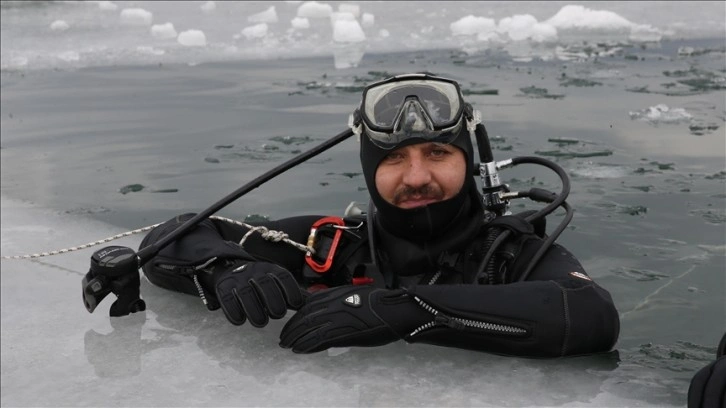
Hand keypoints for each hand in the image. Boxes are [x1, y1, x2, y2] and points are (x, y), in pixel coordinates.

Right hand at [214, 261, 304, 326]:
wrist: (229, 267)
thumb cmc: (260, 280)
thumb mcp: (277, 281)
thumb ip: (294, 292)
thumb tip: (315, 303)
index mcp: (271, 269)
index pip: (283, 277)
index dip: (291, 291)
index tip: (295, 305)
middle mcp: (255, 272)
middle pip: (266, 285)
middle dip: (274, 301)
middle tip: (277, 314)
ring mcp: (238, 279)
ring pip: (246, 294)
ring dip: (255, 310)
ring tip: (261, 322)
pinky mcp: (223, 288)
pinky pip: (228, 300)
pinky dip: (235, 312)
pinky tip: (241, 320)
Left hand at [279, 286, 421, 352]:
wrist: (394, 310)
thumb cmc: (380, 303)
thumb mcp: (355, 293)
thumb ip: (339, 300)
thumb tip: (328, 308)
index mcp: (335, 294)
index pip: (308, 305)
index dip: (296, 317)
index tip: (291, 324)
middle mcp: (332, 304)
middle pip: (304, 317)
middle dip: (291, 329)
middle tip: (283, 338)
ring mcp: (336, 318)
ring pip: (307, 329)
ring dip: (294, 338)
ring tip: (286, 345)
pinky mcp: (342, 332)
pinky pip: (318, 339)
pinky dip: (306, 345)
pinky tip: (299, 350)